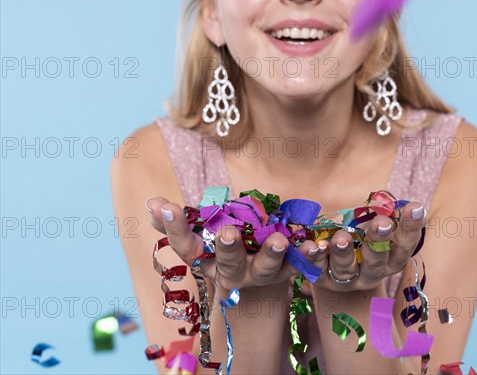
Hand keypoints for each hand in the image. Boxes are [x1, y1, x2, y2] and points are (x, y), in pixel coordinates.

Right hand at [145, 197, 320, 290]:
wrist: (256, 282)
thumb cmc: (222, 248)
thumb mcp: (199, 236)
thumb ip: (177, 222)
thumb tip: (151, 204)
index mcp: (206, 261)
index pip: (185, 247)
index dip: (174, 228)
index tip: (165, 205)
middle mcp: (231, 273)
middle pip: (227, 263)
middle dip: (227, 248)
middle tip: (227, 233)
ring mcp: (260, 275)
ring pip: (266, 268)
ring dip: (272, 254)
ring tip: (278, 240)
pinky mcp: (288, 272)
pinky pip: (300, 264)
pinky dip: (309, 256)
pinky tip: (316, 244)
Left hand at [310, 202, 426, 291]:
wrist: (333, 262)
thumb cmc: (361, 236)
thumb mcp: (376, 225)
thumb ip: (392, 215)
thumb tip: (416, 205)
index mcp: (391, 259)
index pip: (405, 245)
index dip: (411, 227)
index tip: (415, 207)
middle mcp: (371, 274)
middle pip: (376, 262)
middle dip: (379, 241)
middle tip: (382, 222)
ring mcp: (346, 279)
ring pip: (346, 269)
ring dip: (343, 252)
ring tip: (341, 237)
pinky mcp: (322, 279)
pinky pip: (317, 270)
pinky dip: (314, 258)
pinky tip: (312, 246)